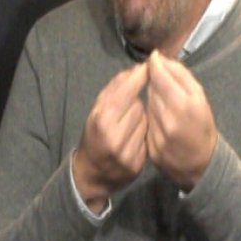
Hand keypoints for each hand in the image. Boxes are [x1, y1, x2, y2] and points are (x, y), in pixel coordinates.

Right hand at [73, 63, 148, 212]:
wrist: (91, 174)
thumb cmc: (94, 137)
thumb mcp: (95, 112)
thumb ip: (113, 91)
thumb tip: (135, 69)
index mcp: (101, 119)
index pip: (126, 91)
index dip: (139, 77)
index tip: (148, 66)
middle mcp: (114, 135)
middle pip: (138, 105)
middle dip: (134, 103)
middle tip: (125, 111)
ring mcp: (127, 151)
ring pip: (146, 121)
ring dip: (141, 119)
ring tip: (128, 126)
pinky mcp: (137, 163)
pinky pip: (148, 138)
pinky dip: (144, 135)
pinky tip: (134, 139)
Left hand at [146, 50, 217, 190]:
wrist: (201, 164)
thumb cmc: (203, 126)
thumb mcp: (200, 98)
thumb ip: (181, 76)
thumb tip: (161, 59)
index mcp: (184, 105)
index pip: (159, 77)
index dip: (154, 64)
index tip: (153, 58)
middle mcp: (169, 120)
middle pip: (152, 90)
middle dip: (156, 83)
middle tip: (164, 84)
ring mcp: (158, 135)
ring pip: (147, 105)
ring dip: (152, 100)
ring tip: (166, 104)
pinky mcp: (150, 146)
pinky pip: (145, 123)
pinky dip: (150, 117)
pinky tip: (161, 120)